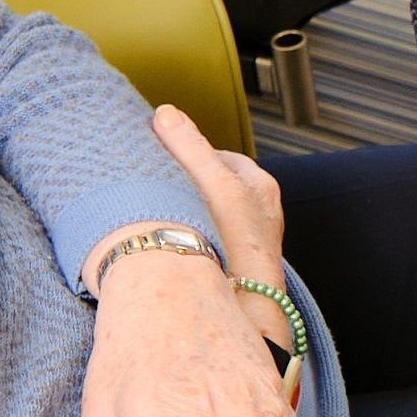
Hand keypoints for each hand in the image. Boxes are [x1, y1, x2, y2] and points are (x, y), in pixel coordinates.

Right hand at [152, 102, 292, 284]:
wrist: (247, 303)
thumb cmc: (238, 240)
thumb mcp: (213, 182)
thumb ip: (189, 147)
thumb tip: (166, 113)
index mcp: (259, 185)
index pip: (218, 157)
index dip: (187, 155)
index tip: (161, 158)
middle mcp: (259, 211)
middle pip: (214, 186)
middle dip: (186, 184)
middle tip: (156, 186)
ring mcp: (247, 239)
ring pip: (211, 214)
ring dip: (187, 212)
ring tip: (161, 215)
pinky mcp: (235, 264)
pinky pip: (209, 239)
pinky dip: (192, 236)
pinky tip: (175, 243)